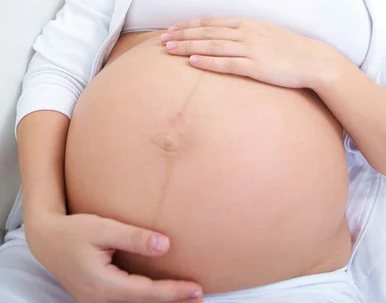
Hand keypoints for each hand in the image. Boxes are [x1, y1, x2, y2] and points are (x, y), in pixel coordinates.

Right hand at [25, 212, 202, 302]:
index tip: (196, 288)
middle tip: (199, 296)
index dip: (174, 292)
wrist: (47, 240)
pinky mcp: (96, 299)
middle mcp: (100, 301)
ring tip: (186, 297)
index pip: (147, 293)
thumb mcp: (104, 228)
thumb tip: (166, 246)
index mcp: (104, 285)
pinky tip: (159, 295)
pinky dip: (145, 300)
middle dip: (172, 302)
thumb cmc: (74, 230)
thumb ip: (134, 237)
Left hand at [161, 17, 328, 88]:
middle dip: (182, 35)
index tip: (172, 28)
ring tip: (170, 49)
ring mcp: (251, 49)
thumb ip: (243, 32)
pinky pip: (228, 63)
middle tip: (162, 39)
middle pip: (206, 33)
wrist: (313, 60)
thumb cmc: (288, 47)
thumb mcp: (264, 32)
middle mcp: (246, 33)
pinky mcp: (256, 67)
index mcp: (246, 23)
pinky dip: (209, 62)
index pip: (211, 22)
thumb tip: (223, 35)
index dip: (189, 25)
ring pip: (213, 46)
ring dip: (189, 47)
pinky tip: (193, 62)